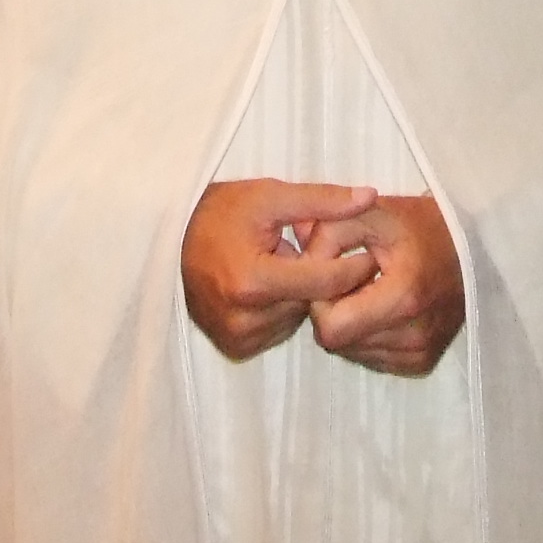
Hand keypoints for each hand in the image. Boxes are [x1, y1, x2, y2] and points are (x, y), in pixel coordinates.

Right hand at [182, 179, 378, 360]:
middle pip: (313, 302)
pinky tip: (270, 286)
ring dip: (301, 294)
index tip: (370, 252)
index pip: (324, 281)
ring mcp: (237, 337)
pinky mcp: (234, 347)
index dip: (354, 266)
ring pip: (298, 318)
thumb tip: (369, 197)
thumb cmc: (222, 212)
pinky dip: (282, 309)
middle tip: (321, 253)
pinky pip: (279, 330)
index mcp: (253, 281)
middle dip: (322, 278)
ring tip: (285, 266)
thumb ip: (323, 200)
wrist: (172, 239)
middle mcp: (243, 318)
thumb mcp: (271, 196)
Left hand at [308, 192, 465, 376]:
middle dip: (332, 311)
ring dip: (349, 324)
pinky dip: (367, 335)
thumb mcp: (371, 213)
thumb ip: (326, 231)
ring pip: (352, 352)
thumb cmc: (418, 226)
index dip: (320, 300)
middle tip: (348, 280)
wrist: (471, 248)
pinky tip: (381, 307)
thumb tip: (296, 256)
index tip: (333, 273)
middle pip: (338, 342)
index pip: (330, 327)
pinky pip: (372, 358)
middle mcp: (414, 336)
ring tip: (368, 291)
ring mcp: (420, 354)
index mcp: (404, 297)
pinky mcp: (422, 363)